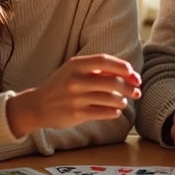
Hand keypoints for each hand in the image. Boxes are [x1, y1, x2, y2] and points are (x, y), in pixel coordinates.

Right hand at [6, 54, 140, 136]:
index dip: (123, 67)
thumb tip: (128, 73)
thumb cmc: (61, 86)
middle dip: (129, 87)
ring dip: (122, 100)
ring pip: (110, 98)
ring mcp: (76, 97)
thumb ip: (96, 70)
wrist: (37, 106)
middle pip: (112, 81)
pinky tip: (114, 111)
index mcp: (76, 64)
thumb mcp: (74, 71)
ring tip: (123, 101)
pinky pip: (103, 113)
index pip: (105, 61)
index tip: (133, 74)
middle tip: (137, 91)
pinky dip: (113, 112)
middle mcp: (76, 79)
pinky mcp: (76, 114)